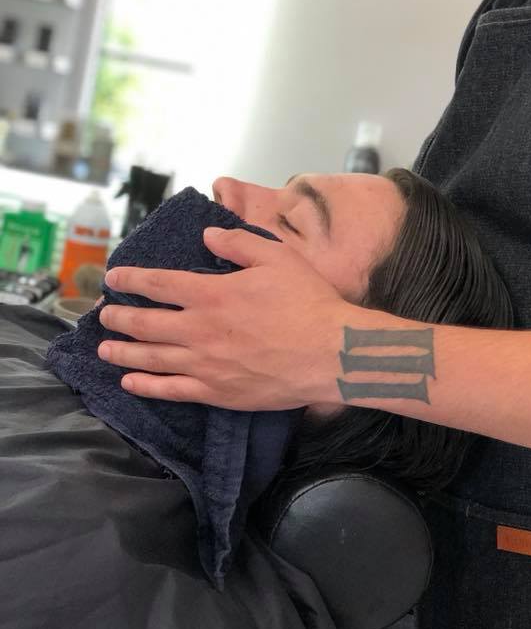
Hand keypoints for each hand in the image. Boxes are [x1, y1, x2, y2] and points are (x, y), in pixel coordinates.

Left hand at [97, 227, 354, 409]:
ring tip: (104, 347)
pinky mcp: (216, 392)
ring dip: (123, 351)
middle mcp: (199, 330)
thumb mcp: (277, 257)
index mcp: (212, 294)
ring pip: (151, 358)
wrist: (330, 353)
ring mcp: (205, 365)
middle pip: (146, 323)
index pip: (159, 284)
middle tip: (102, 314)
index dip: (132, 279)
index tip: (113, 278)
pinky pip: (171, 390)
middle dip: (119, 317)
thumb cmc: (307, 301)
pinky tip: (130, 382)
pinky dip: (146, 385)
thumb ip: (238, 243)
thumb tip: (206, 236)